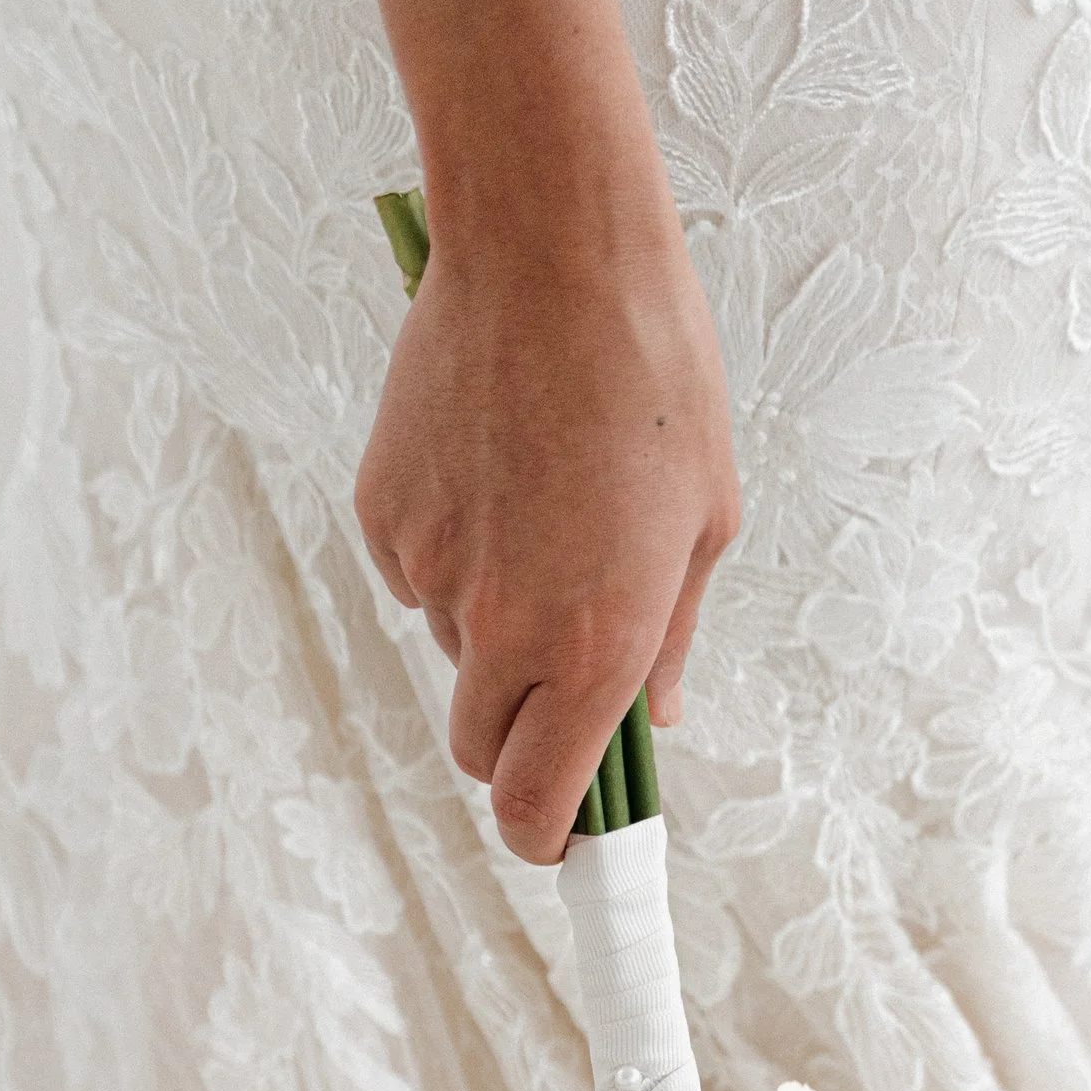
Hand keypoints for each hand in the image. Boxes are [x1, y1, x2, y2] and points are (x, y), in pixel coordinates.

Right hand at [356, 192, 740, 862]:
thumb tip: (654, 719)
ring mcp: (435, 572)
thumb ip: (669, 640)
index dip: (548, 839)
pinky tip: (496, 473)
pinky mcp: (385, 514)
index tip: (564, 839)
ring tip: (544, 520)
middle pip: (479, 750)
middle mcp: (502, 628)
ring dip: (491, 629)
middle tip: (560, 679)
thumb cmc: (654, 374)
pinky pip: (417, 575)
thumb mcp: (705, 521)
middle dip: (516, 740)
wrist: (555, 250)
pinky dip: (453, 555)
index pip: (534, 808)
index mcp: (593, 647)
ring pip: (452, 652)